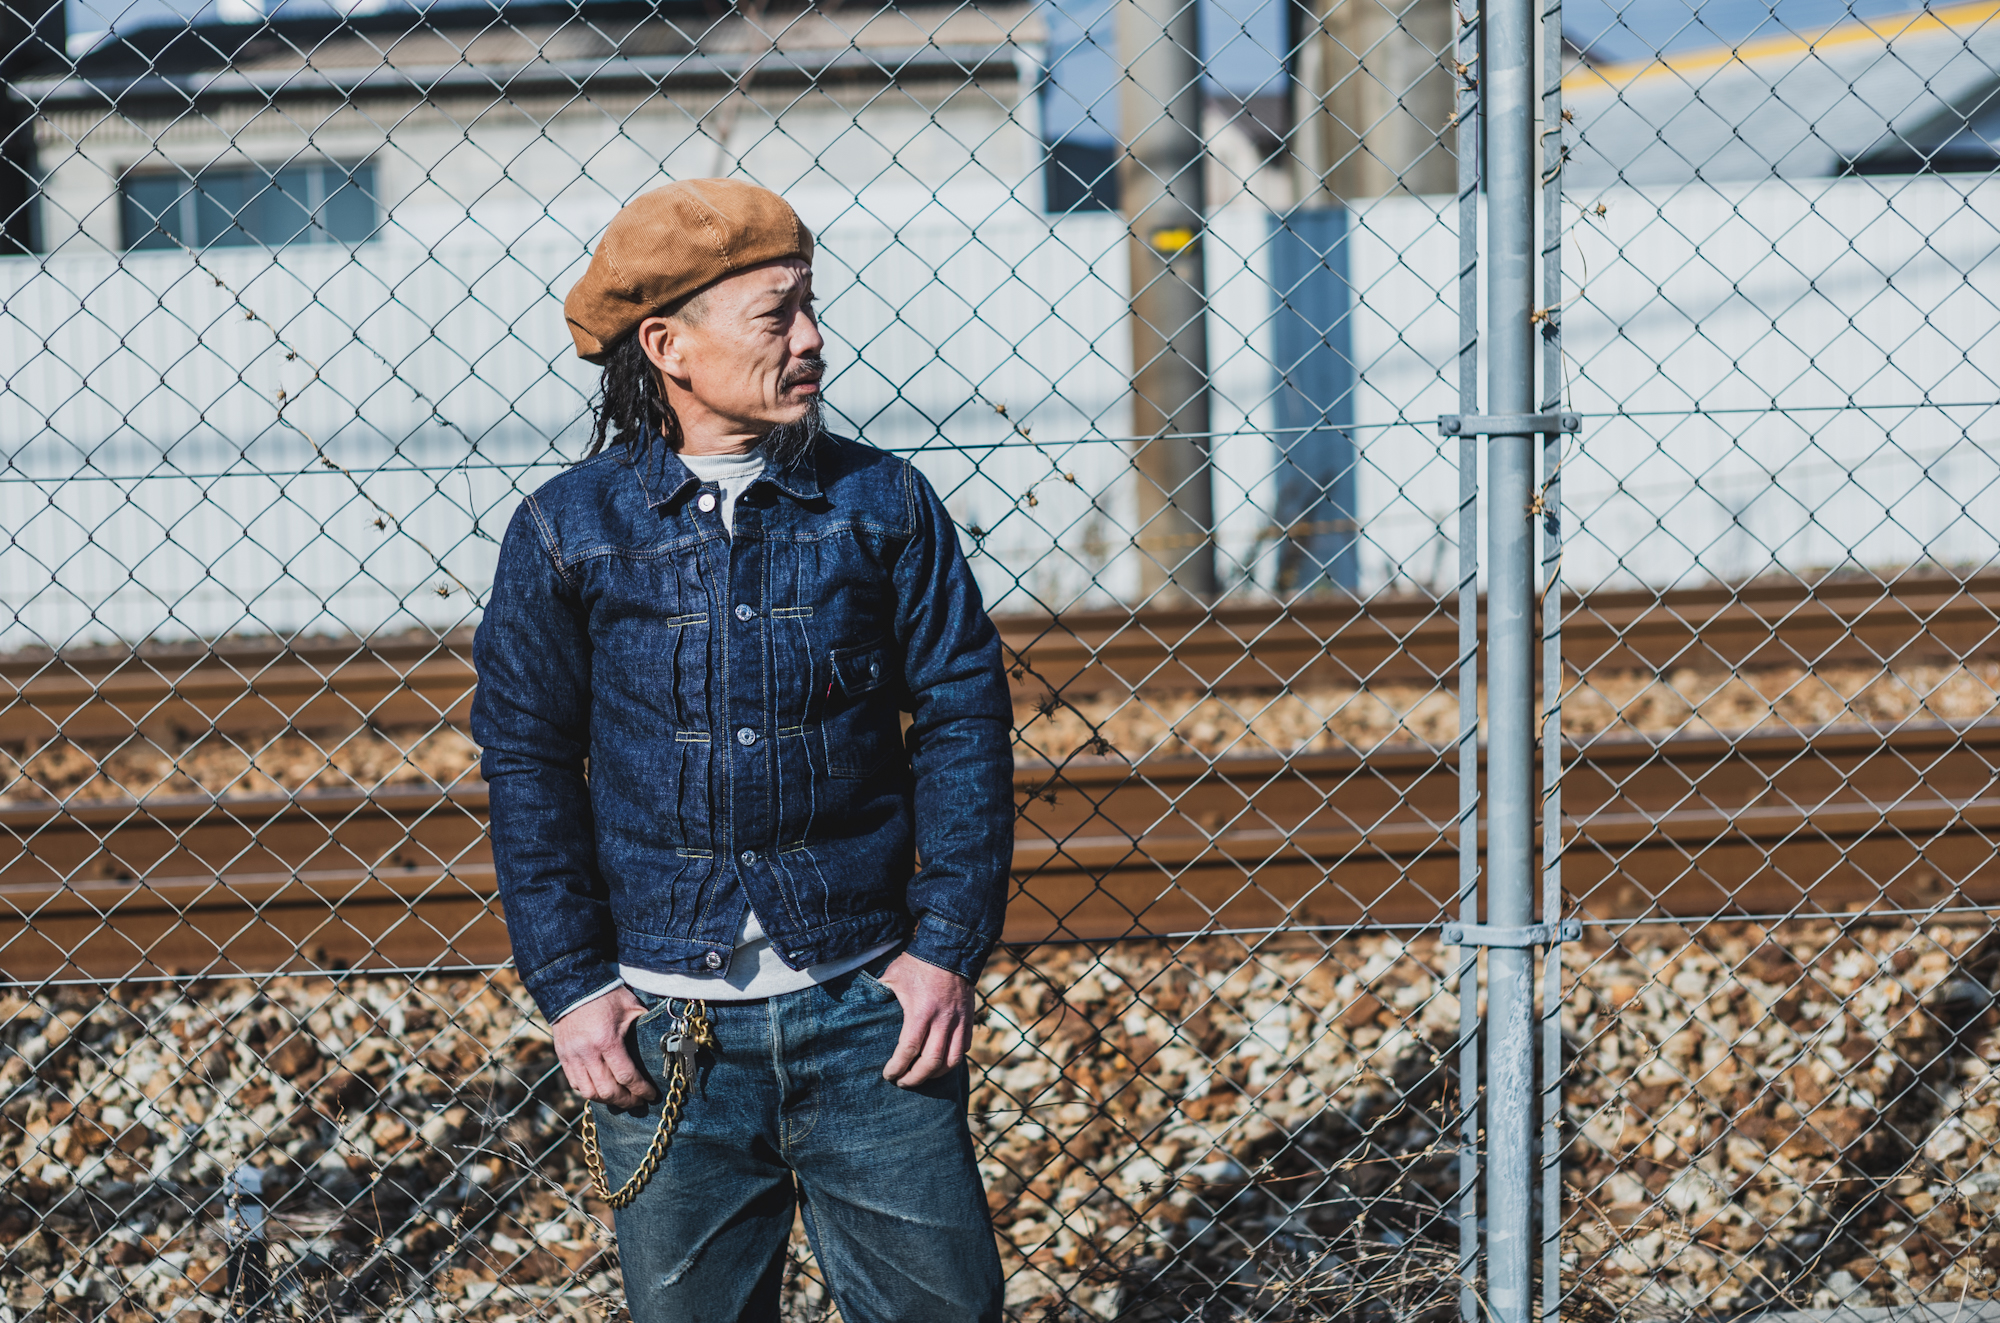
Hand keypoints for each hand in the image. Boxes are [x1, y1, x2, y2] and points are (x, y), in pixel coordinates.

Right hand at [552, 986, 657, 1106]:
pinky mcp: (562, 1057)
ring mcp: (572, 1057)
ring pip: (588, 1092)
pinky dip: (589, 1091)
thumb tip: (664, 1040)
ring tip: (621, 1099)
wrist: (572, 986)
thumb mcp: (631, 1007)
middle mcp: (587, 1053)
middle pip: (607, 1091)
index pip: (626, 1076)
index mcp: (607, 1040)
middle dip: (626, 1101)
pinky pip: (575, 1084)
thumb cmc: (607, 995)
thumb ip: (645, 1026)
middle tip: (638, 1102)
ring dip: (607, 1100)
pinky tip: (602, 1089)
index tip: (651, 1095)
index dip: (641, 1090)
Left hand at [877, 952, 974, 1088]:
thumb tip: (861, 1008)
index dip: (897, 1067)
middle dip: (915, 1078)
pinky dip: (952, 1060)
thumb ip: (878, 995)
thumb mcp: (891, 977)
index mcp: (920, 1012)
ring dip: (935, 1074)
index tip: (888, 1074)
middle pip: (931, 1063)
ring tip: (922, 1076)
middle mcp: (942, 1020)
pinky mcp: (968, 1018)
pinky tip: (940, 1062)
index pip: (908, 1050)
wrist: (949, 949)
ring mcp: (958, 1021)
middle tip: (902, 1082)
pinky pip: (964, 1048)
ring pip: (952, 1061)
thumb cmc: (916, 963)